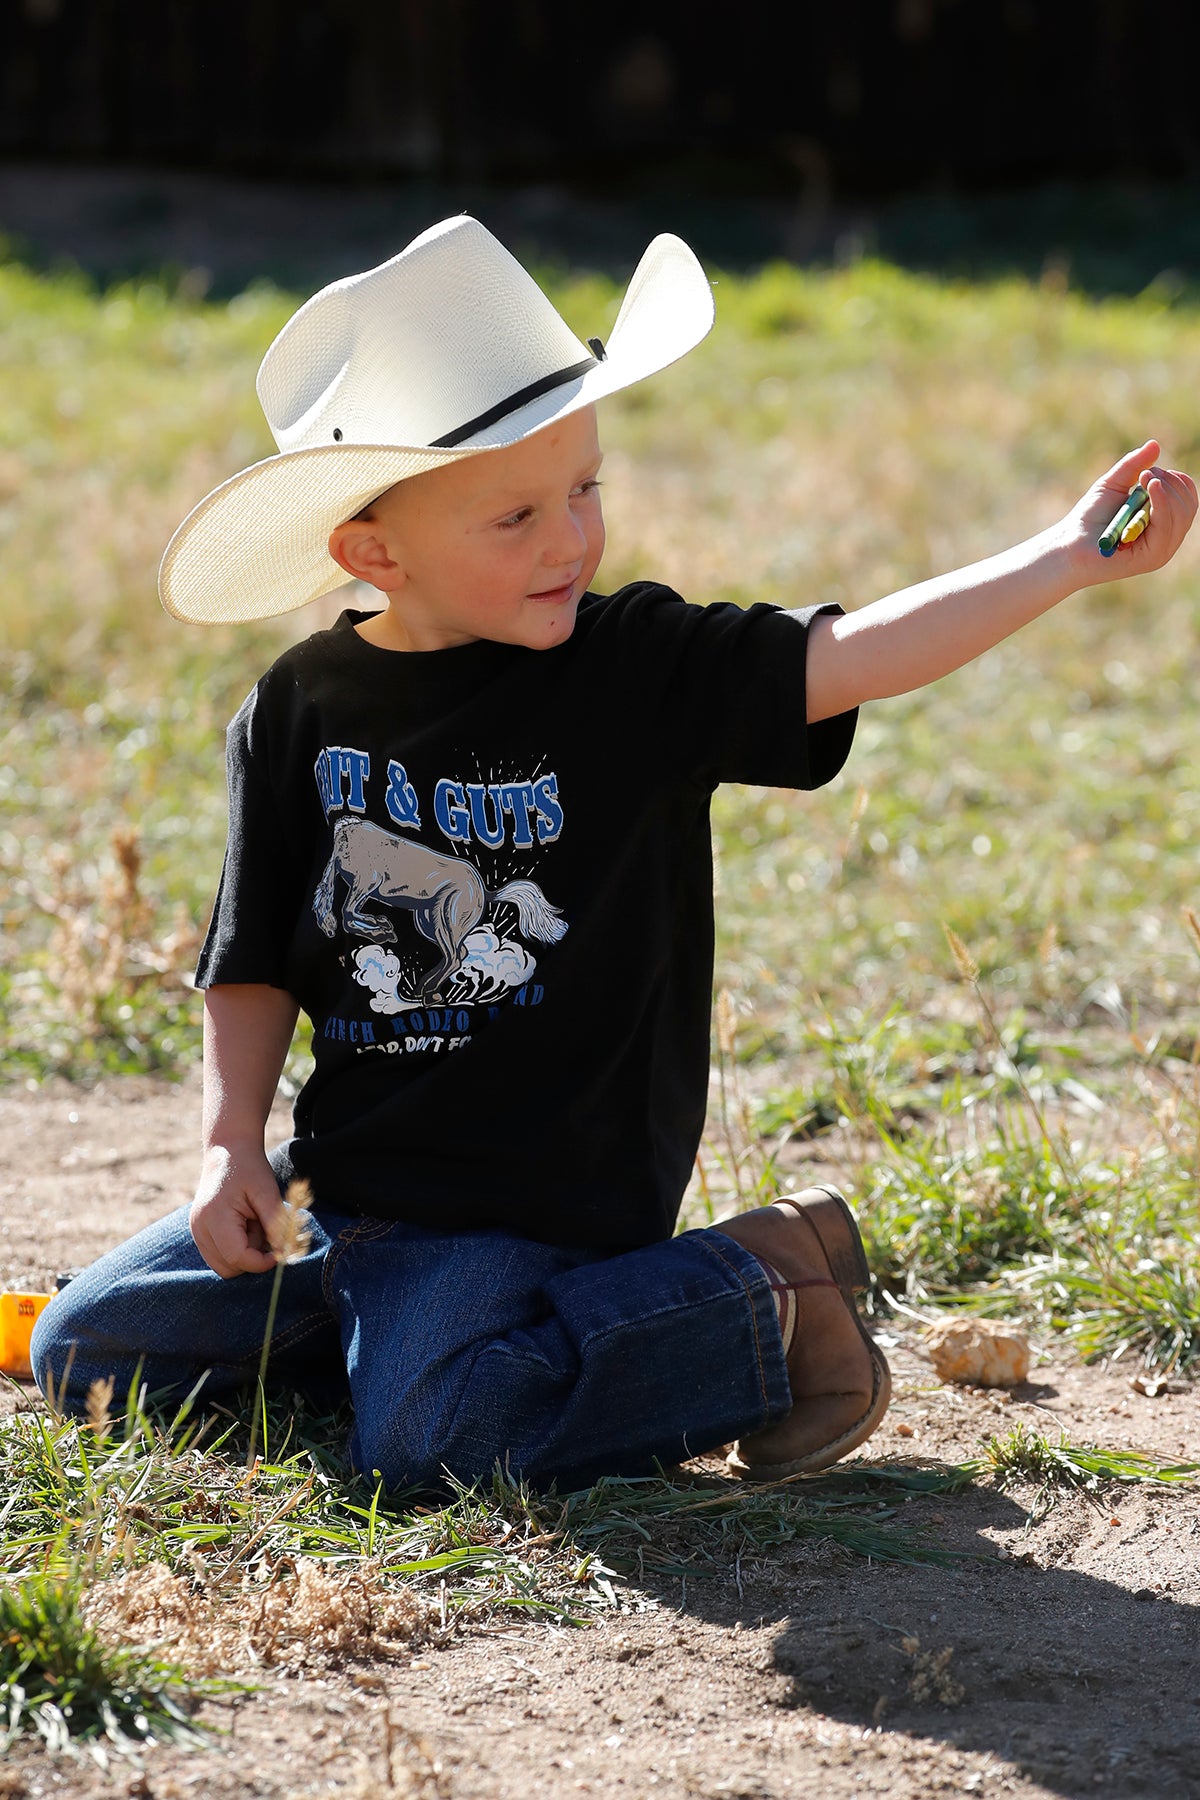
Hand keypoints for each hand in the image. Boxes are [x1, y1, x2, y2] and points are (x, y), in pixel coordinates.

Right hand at [190, 1145, 286, 1277]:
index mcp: (214, 1217)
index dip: (261, 1262)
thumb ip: (275, 1224)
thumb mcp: (267, 1192)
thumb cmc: (250, 1169)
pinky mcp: (199, 1233)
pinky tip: (244, 1226)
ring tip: (252, 1225)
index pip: (237, 1258)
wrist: (228, 1151)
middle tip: (262, 1229)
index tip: (280, 1252)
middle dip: (252, 1257)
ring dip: (244, 1254)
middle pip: (228, 1268)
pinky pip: (219, 1256)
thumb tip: (284, 1253)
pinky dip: (235, 1249)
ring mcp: (196, 1232)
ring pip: (223, 1265)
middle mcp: (199, 1229)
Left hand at [1063, 439, 1197, 585]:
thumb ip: (1134, 465)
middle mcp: (1167, 538)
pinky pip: (1166, 526)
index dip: (1176, 480)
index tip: (1150, 472)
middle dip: (1169, 482)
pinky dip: (1161, 502)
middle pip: (1188, 504)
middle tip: (1144, 476)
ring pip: (1181, 513)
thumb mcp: (1113, 484)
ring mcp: (1162, 550)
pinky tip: (1151, 487)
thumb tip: (1154, 444)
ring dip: (1164, 489)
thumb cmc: (1090, 517)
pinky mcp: (1152, 557)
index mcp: (1163, 522)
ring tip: (1143, 480)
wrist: (1070, 543)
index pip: (1188, 498)